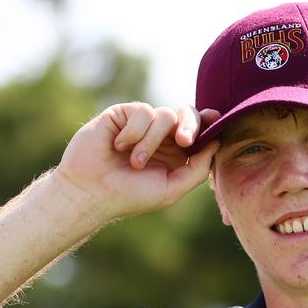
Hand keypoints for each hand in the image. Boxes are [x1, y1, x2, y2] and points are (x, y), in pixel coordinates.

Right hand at [53, 102, 220, 220]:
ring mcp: (142, 124)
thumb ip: (197, 168)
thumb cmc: (130, 195)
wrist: (91, 191)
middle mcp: (161, 136)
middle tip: (183, 140)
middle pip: (187, 113)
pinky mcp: (122, 114)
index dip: (209, 122)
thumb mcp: (171, 188)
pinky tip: (118, 146)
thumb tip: (216, 141)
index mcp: (176, 152)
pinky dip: (134, 132)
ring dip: (151, 141)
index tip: (215, 121)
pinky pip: (142, 111)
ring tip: (134, 162)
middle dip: (190, 124)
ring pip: (164, 115)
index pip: (199, 129)